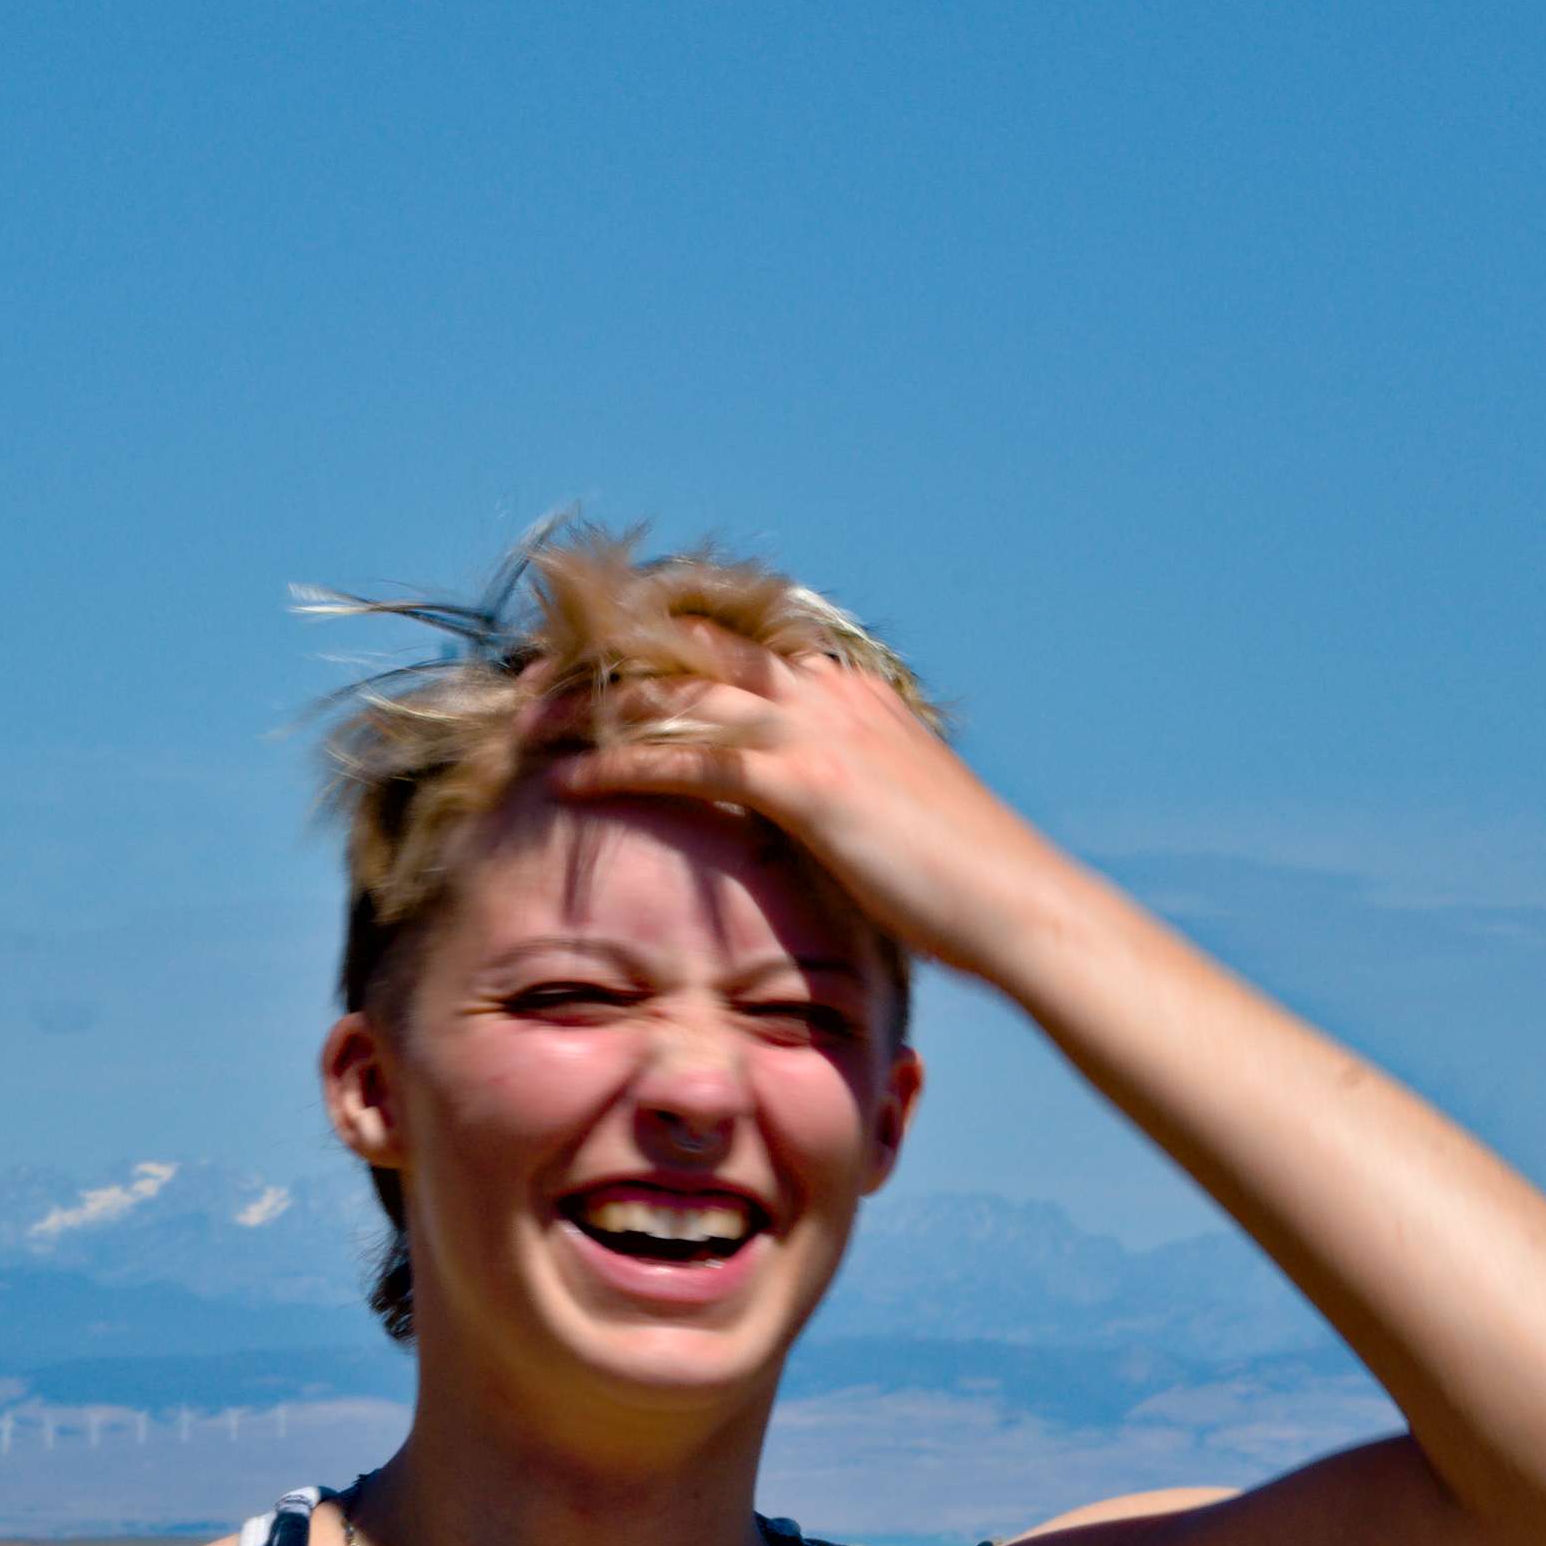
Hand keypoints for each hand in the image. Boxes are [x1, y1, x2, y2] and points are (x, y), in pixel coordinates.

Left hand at [551, 647, 1049, 985]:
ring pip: (677, 692)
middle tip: (537, 674)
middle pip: (692, 647)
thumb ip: (841, 792)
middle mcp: (827, 690)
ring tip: (528, 720)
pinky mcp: (807, 783)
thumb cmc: (962, 882)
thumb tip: (807, 816)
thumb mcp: (894, 812)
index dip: (655, 645)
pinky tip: (565, 780)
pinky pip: (688, 758)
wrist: (1017, 906)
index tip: (595, 660)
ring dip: (591, 702)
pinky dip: (617, 764)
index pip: (733, 639)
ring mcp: (818, 729)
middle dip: (606, 655)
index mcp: (847, 689)